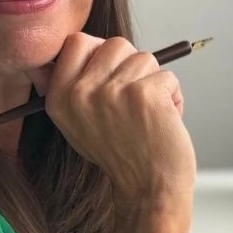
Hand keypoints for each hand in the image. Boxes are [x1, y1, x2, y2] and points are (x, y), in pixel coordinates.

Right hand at [28, 34, 196, 211]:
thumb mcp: (78, 124)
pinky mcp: (144, 94)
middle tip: (135, 100)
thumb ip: (73, 86)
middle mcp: (80, 92)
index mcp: (59, 97)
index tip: (113, 75)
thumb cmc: (122, 157)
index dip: (102, 53)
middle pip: (115, 44)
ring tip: (150, 114)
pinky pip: (167, 76)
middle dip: (133, 67)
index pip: (77, 42)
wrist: (148, 191)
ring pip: (144, 57)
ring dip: (155, 83)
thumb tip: (78, 44)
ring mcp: (112, 92)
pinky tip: (165, 120)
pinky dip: (173, 97)